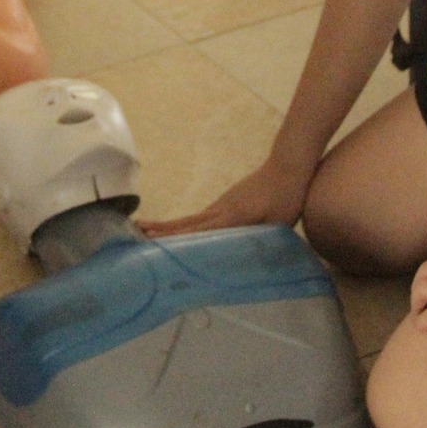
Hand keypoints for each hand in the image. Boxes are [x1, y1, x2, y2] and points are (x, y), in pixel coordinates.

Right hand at [139, 156, 311, 236]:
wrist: (289, 166)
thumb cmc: (286, 197)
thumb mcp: (277, 224)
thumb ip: (259, 240)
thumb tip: (245, 261)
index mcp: (231, 216)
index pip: (199, 231)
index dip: (177, 239)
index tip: (154, 242)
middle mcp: (221, 209)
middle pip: (187, 222)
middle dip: (163, 229)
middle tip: (138, 233)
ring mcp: (222, 203)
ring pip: (192, 218)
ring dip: (171, 226)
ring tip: (148, 231)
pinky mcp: (227, 202)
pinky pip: (203, 217)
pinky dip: (187, 224)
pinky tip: (182, 232)